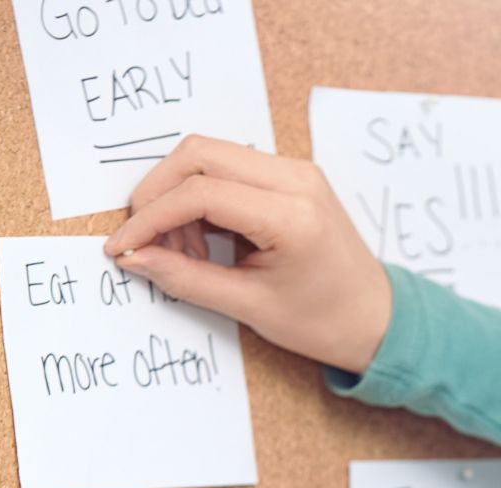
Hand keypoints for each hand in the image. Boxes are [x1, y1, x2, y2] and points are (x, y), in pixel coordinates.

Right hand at [103, 135, 391, 373]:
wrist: (376, 320)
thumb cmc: (324, 321)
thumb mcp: (250, 307)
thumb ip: (186, 279)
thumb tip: (133, 257)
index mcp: (291, 215)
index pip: (200, 192)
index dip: (150, 218)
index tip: (123, 248)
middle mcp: (296, 180)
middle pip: (199, 154)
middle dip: (157, 194)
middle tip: (144, 243)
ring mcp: (296, 173)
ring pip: (210, 156)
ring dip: (179, 197)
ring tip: (183, 254)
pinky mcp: (292, 177)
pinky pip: (230, 168)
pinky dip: (202, 197)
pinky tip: (203, 242)